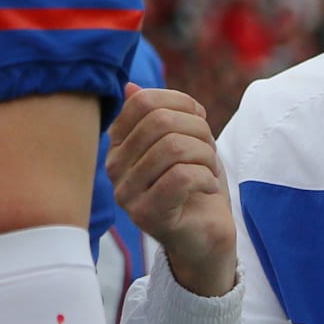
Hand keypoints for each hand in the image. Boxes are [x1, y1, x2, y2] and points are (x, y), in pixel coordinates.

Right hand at [106, 84, 236, 296]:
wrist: (206, 236)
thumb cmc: (194, 185)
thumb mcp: (182, 141)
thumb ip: (160, 115)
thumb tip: (131, 87)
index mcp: (119, 144)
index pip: (143, 101)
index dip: (181, 102)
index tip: (200, 120)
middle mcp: (114, 167)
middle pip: (161, 122)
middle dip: (198, 130)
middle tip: (209, 151)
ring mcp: (126, 193)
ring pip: (172, 147)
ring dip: (205, 155)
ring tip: (209, 169)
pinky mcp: (146, 215)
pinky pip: (181, 177)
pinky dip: (205, 177)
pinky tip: (208, 187)